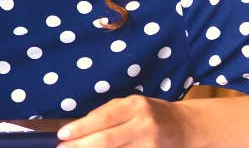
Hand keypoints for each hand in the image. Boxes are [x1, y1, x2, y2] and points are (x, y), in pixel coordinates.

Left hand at [58, 96, 196, 146]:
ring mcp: (150, 145)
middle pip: (107, 141)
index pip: (103, 118)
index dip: (81, 128)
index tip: (62, 135)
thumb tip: (80, 125)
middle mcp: (144, 125)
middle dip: (81, 146)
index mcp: (136, 106)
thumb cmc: (152, 113)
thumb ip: (107, 112)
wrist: (186, 127)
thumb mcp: (131, 104)